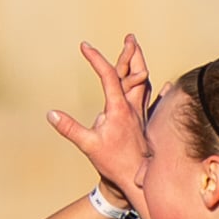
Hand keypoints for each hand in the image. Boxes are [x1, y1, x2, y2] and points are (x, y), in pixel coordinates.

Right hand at [49, 33, 152, 211]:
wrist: (137, 180)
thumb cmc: (113, 163)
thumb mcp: (88, 145)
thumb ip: (70, 128)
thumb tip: (51, 114)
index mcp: (118, 108)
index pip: (108, 75)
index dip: (96, 58)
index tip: (85, 46)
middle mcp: (133, 108)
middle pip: (135, 73)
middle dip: (131, 54)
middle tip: (129, 38)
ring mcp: (142, 115)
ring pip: (145, 84)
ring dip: (141, 66)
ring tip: (139, 53)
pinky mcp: (146, 125)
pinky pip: (156, 103)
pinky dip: (160, 92)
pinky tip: (168, 86)